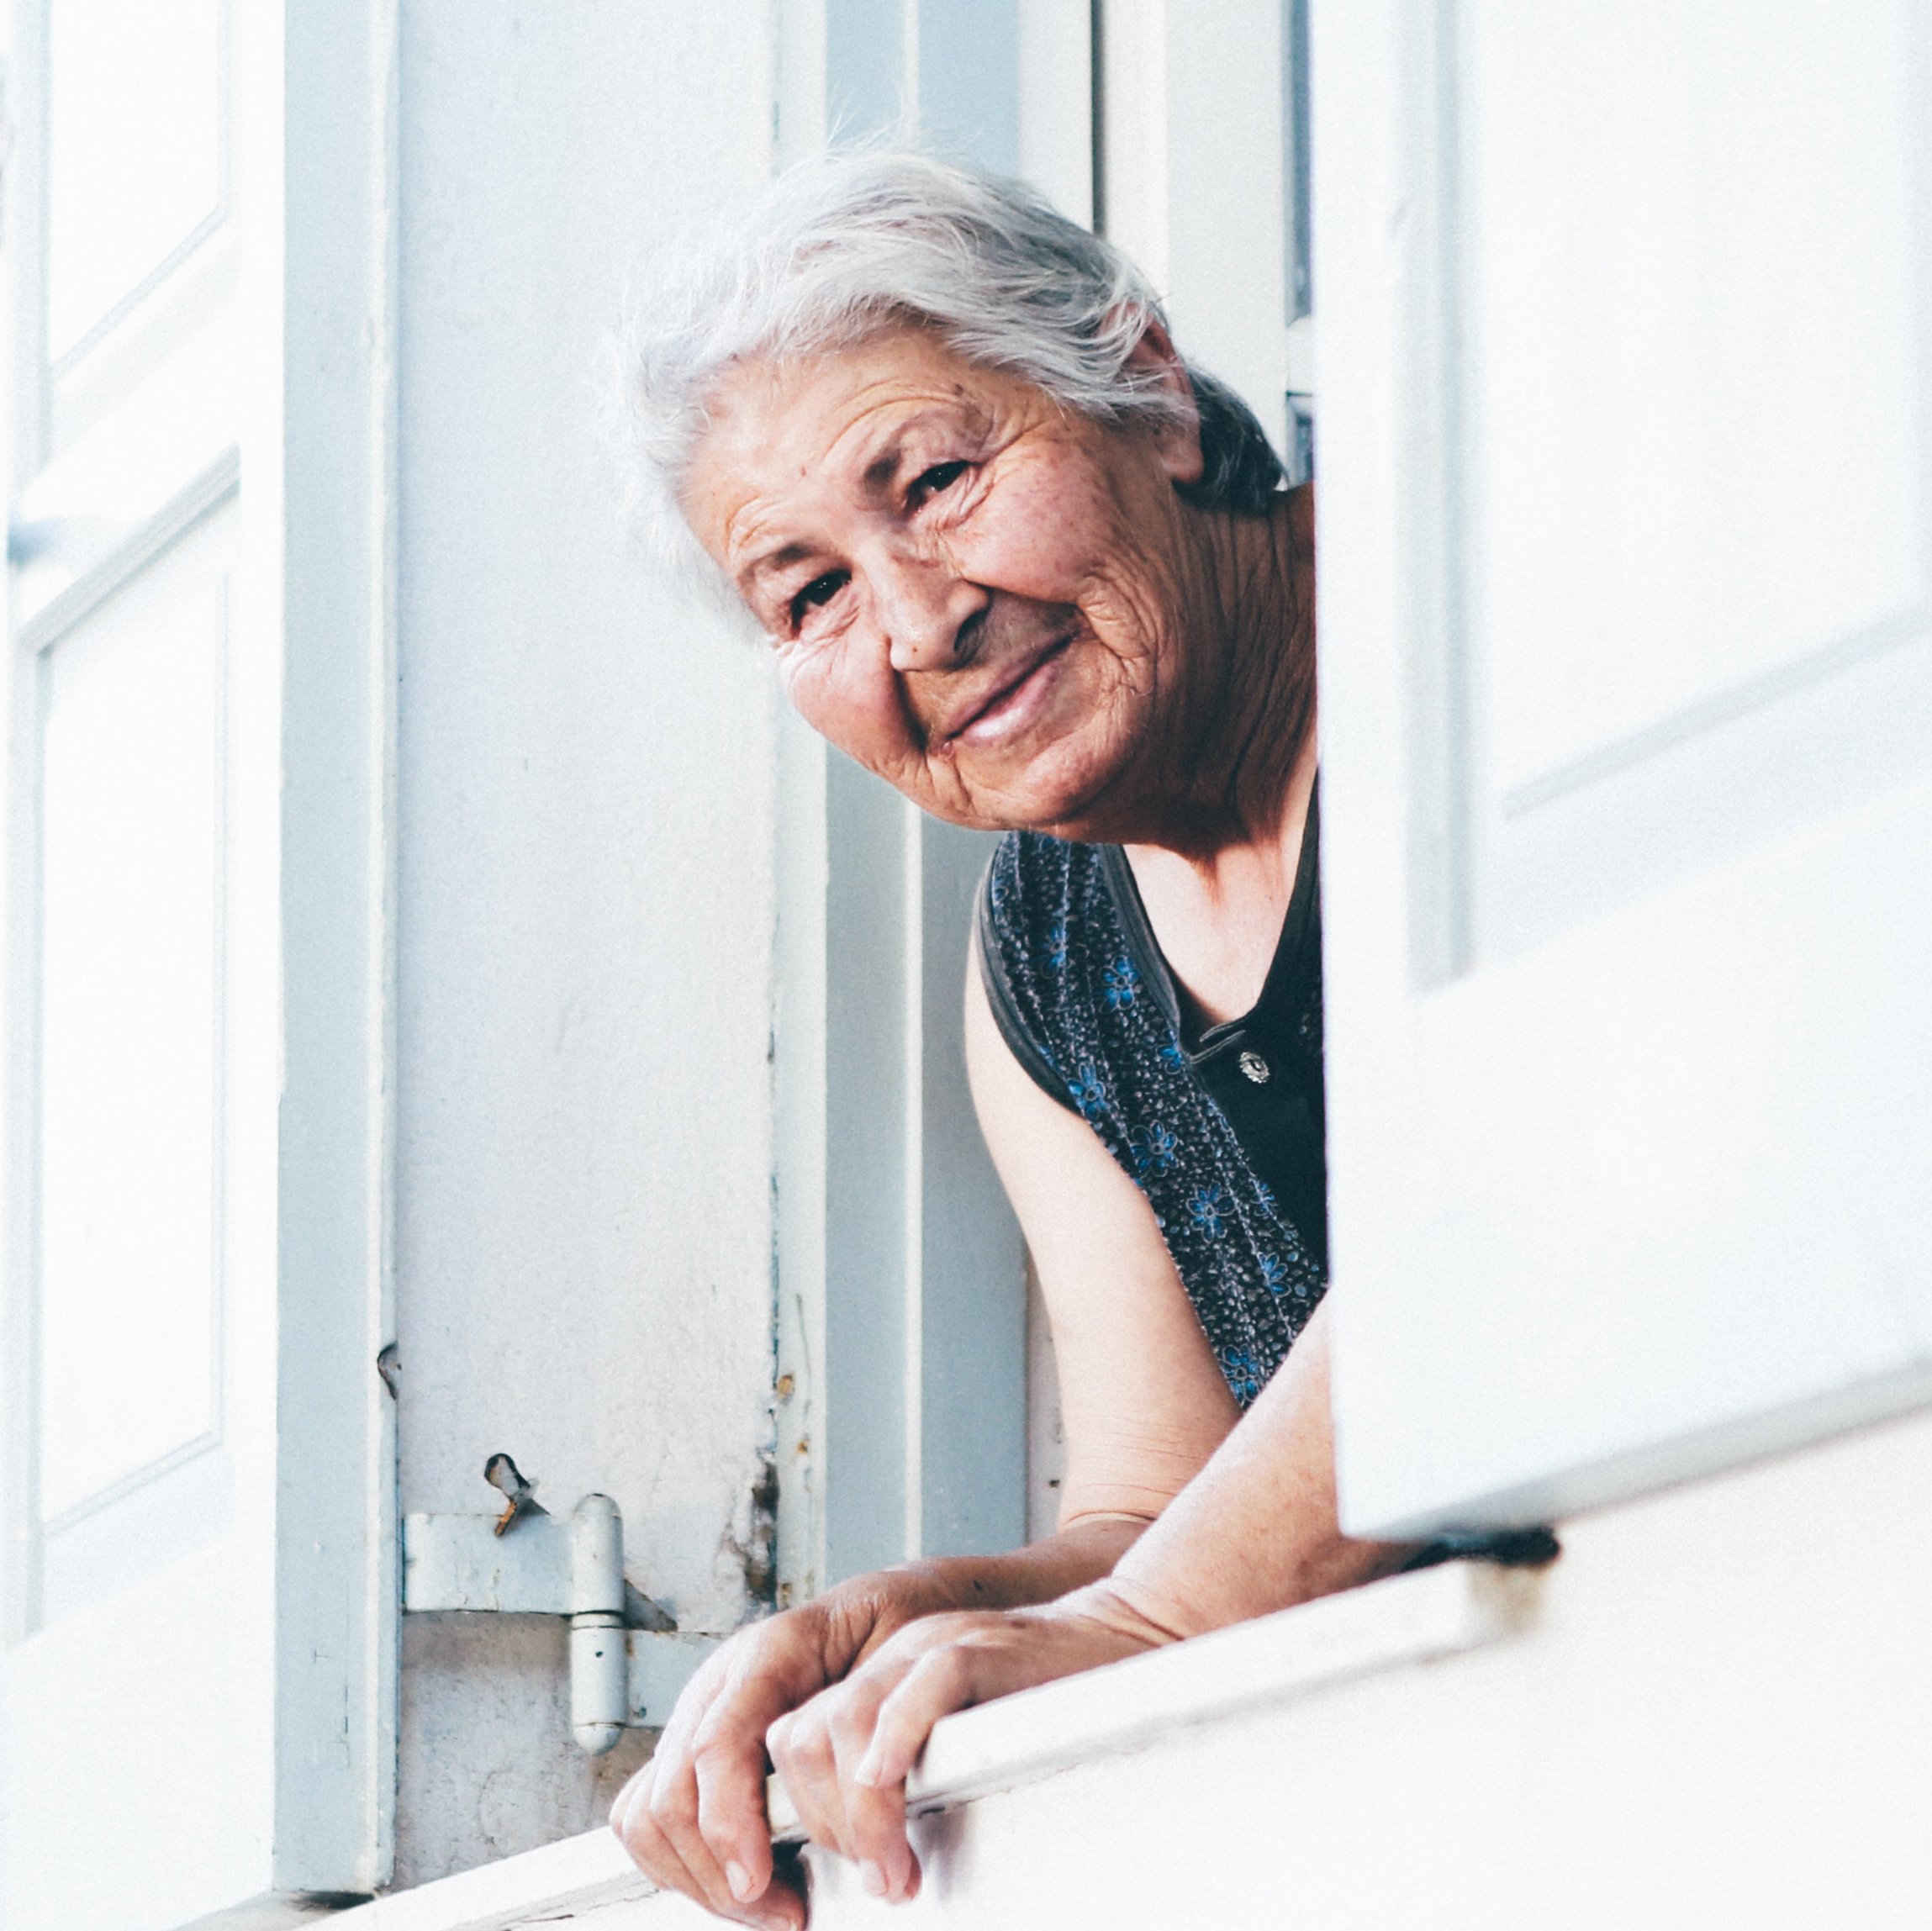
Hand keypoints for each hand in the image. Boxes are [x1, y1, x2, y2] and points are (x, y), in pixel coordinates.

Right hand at [609, 1573, 957, 1928]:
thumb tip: (875, 1785)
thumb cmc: (894, 1631)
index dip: (727, 1823)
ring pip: (649, 1813)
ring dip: (697, 1878)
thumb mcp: (901, 1655)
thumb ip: (880, 1712)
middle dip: (716, 1873)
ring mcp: (699, 1714)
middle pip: (671, 1795)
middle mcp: (721, 1684)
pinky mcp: (691, 1746)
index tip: (758, 1881)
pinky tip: (733, 1882)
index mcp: (768, 1653)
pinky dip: (677, 1863)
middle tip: (784, 1912)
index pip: (715, 1746)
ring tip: (765, 1905)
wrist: (881, 1608)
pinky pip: (647, 1812)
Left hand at [764, 1587, 1173, 1905]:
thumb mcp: (950, 1736)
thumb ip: (900, 1772)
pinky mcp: (983, 1649)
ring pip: (846, 1721)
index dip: (799, 1818)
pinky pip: (923, 1686)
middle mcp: (891, 1656)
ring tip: (898, 1868)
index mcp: (874, 1676)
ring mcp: (932, 1646)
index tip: (834, 1875)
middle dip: (825, 1827)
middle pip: (803, 1739)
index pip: (789, 1744)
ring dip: (862, 1815)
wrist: (1117, 1636)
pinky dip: (899, 1742)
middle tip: (880, 1878)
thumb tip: (858, 1855)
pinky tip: (902, 1790)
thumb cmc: (1042, 1704)